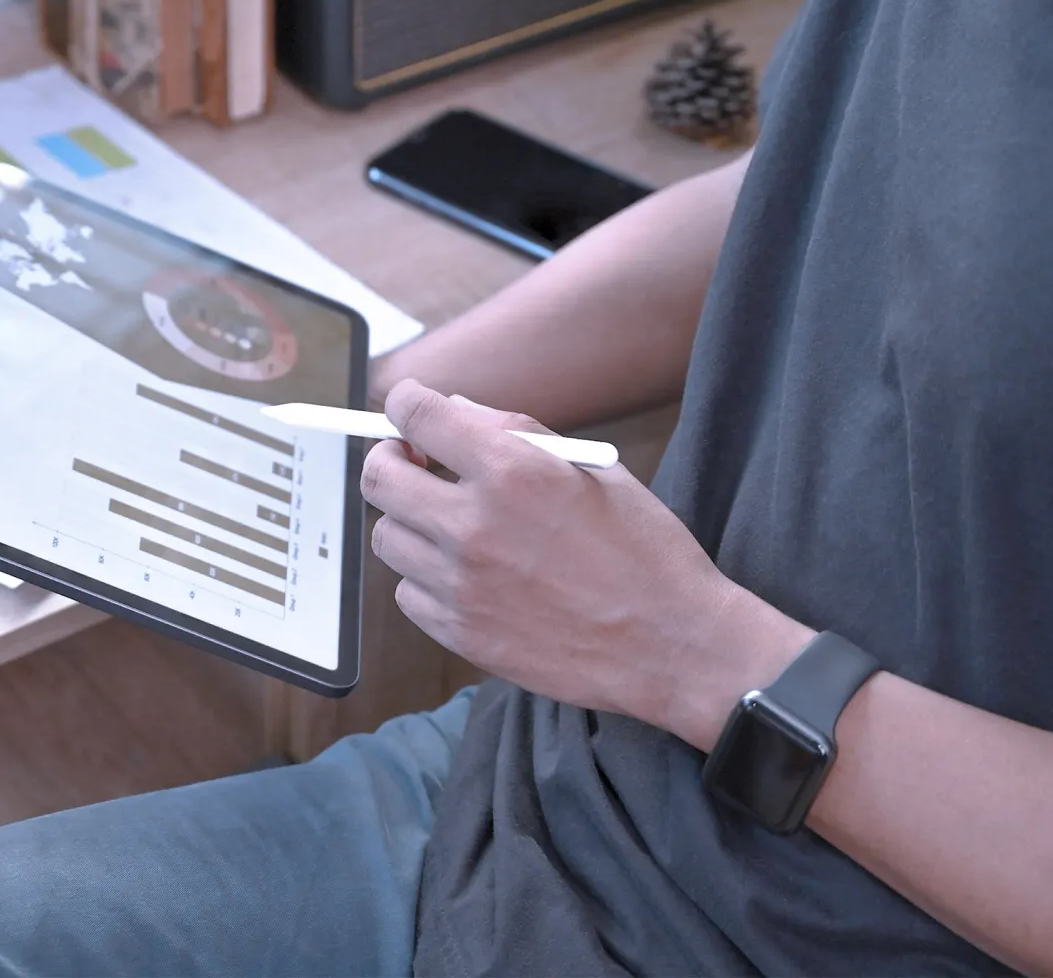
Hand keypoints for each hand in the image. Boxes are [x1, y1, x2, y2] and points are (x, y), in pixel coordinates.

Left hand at [359, 379, 809, 744]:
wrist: (674, 646)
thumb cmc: (645, 552)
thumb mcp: (594, 469)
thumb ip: (517, 431)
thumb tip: (457, 409)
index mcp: (512, 472)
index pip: (415, 415)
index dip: (406, 405)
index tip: (410, 410)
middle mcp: (474, 526)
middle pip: (379, 477)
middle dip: (392, 459)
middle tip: (416, 464)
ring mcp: (461, 585)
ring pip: (388, 537)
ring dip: (410, 522)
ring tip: (452, 525)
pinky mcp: (460, 634)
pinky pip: (408, 593)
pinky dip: (426, 578)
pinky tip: (468, 575)